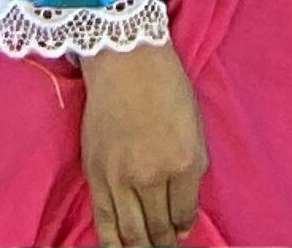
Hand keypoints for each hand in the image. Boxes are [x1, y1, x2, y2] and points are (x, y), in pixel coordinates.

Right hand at [80, 40, 207, 247]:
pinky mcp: (97, 176)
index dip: (184, 227)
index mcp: (185, 162)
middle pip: (158, 228)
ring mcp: (121, 179)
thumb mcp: (195, 127)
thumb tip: (184, 215)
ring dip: (141, 247)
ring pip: (131, 233)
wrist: (127, 62)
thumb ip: (192, 171)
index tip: (182, 232)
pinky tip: (121, 247)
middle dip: (164, 243)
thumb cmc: (167, 86)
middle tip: (166, 246)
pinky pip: (104, 222)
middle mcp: (153, 176)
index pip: (184, 213)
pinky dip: (113, 242)